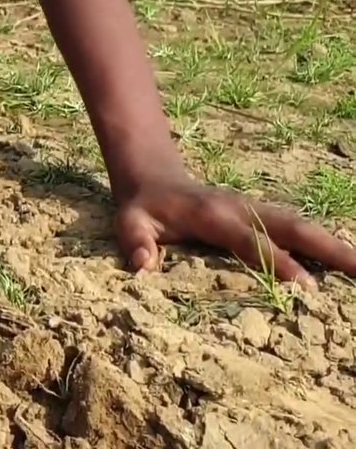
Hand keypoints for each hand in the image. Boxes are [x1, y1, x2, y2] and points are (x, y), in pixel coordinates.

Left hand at [114, 172, 355, 288]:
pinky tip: (344, 258)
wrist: (153, 176)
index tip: (307, 287)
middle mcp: (241, 207)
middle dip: (328, 248)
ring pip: (301, 223)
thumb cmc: (142, 206)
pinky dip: (322, 241)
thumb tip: (144, 268)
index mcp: (212, 214)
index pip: (251, 241)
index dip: (278, 262)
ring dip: (334, 243)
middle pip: (292, 226)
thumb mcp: (128, 222)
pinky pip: (295, 225)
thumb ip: (135, 243)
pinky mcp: (260, 212)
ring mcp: (254, 207)